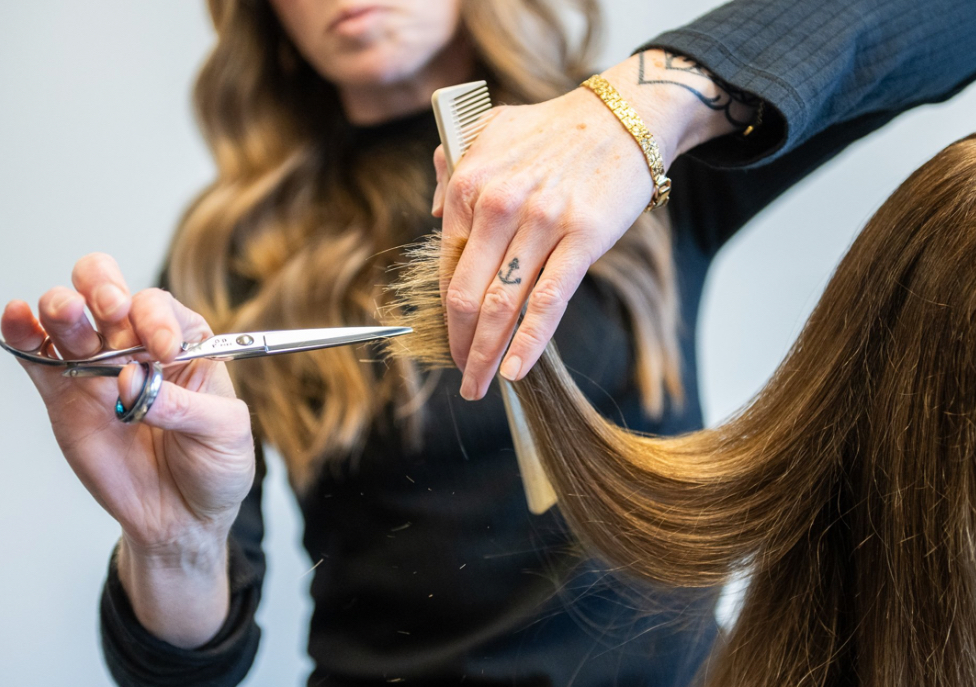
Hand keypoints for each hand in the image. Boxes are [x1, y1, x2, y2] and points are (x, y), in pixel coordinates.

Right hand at [2, 253, 253, 645]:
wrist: (183, 517)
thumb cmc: (215, 465)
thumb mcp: (225, 432)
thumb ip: (184, 406)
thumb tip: (133, 382)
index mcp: (185, 343)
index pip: (161, 307)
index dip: (157, 318)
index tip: (163, 350)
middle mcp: (137, 346)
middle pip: (108, 291)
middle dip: (104, 288)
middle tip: (111, 310)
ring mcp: (97, 369)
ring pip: (69, 319)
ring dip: (64, 307)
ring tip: (66, 313)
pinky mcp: (66, 397)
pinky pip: (38, 358)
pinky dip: (24, 334)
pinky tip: (18, 317)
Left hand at [431, 50, 749, 399]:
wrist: (623, 118)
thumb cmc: (554, 130)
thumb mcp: (487, 130)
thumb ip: (452, 168)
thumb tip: (436, 217)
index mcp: (469, 182)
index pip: (447, 266)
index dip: (446, 313)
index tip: (450, 339)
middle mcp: (498, 203)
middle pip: (467, 295)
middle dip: (460, 346)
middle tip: (464, 377)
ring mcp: (541, 222)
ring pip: (502, 305)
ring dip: (487, 355)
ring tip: (481, 384)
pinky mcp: (582, 238)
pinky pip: (549, 301)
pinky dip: (529, 342)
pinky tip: (515, 370)